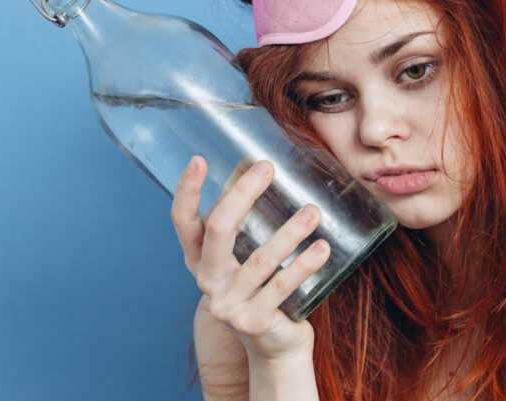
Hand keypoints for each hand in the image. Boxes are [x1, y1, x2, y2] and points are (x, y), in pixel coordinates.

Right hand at [170, 156, 330, 361]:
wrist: (275, 345)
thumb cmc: (263, 288)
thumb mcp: (246, 256)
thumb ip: (247, 225)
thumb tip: (263, 170)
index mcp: (200, 260)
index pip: (183, 222)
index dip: (187, 191)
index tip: (198, 159)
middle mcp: (207, 280)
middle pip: (219, 229)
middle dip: (243, 194)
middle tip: (267, 168)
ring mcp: (228, 303)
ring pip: (259, 260)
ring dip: (289, 232)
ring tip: (313, 211)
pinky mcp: (253, 320)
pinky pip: (281, 287)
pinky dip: (303, 265)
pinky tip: (322, 248)